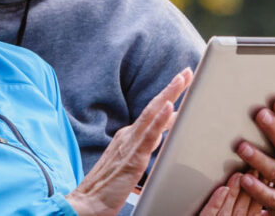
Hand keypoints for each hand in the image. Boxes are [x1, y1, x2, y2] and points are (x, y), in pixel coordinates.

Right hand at [67, 69, 192, 215]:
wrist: (87, 205)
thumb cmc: (107, 189)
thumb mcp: (129, 165)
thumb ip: (142, 151)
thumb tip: (160, 142)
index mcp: (128, 138)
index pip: (151, 113)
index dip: (167, 97)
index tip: (181, 82)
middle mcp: (128, 137)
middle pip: (153, 108)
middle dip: (171, 89)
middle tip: (187, 72)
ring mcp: (129, 146)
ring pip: (152, 115)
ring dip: (168, 96)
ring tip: (182, 80)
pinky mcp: (132, 159)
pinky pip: (148, 136)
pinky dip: (159, 120)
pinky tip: (169, 107)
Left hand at [200, 173, 264, 215]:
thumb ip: (246, 213)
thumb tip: (256, 199)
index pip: (253, 212)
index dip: (259, 194)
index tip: (263, 178)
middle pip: (242, 208)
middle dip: (250, 188)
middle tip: (254, 169)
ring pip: (227, 208)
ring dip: (235, 191)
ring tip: (239, 175)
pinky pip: (209, 213)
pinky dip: (216, 201)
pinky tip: (222, 189)